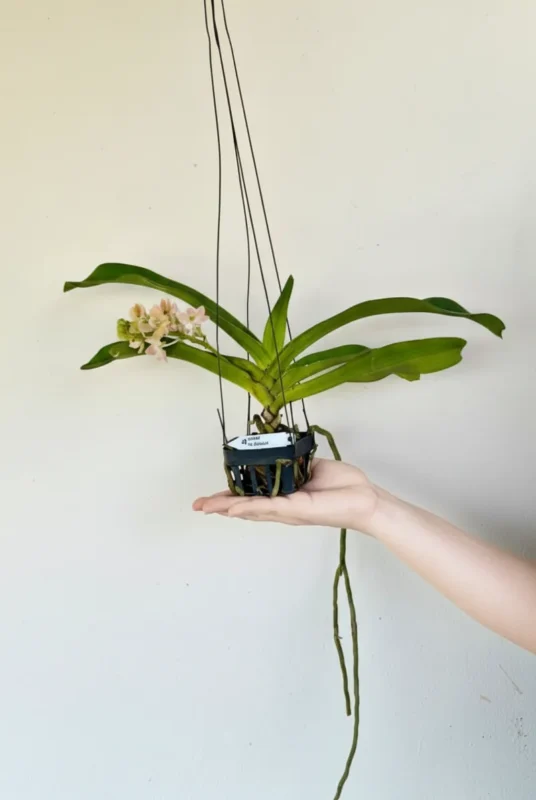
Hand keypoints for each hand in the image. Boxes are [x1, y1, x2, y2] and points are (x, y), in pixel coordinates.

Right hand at [193, 458, 378, 531]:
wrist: (364, 499)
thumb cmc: (343, 486)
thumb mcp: (312, 468)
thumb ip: (293, 463)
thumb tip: (280, 449)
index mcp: (284, 496)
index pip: (252, 496)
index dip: (231, 496)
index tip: (211, 497)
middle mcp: (282, 506)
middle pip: (244, 506)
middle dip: (220, 506)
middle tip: (198, 505)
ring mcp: (287, 510)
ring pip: (251, 508)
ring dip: (227, 507)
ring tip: (207, 507)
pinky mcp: (296, 509)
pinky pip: (268, 507)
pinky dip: (249, 507)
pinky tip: (233, 507)